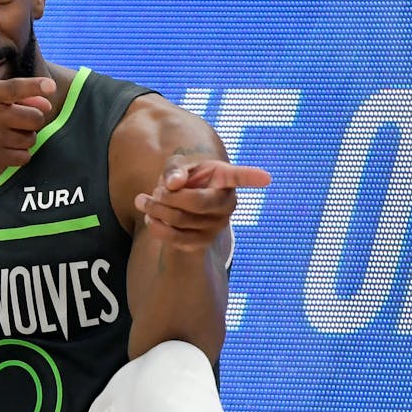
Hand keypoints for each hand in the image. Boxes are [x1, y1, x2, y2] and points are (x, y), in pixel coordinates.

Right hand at [0, 77, 56, 178]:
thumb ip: (13, 94)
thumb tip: (46, 102)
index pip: (16, 87)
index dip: (37, 86)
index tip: (50, 87)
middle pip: (35, 118)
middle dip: (32, 120)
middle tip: (19, 122)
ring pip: (31, 139)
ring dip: (25, 138)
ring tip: (9, 136)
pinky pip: (23, 158)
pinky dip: (19, 155)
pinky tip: (6, 150)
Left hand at [135, 156, 272, 250]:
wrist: (176, 210)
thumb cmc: (181, 182)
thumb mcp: (177, 168)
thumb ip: (174, 169)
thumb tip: (174, 183)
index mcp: (225, 179)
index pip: (240, 177)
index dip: (252, 177)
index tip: (267, 179)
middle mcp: (227, 204)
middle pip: (196, 202)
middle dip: (167, 196)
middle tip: (155, 189)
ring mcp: (217, 226)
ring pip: (180, 219)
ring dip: (155, 208)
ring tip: (144, 200)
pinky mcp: (201, 244)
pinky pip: (174, 237)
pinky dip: (155, 226)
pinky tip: (149, 218)